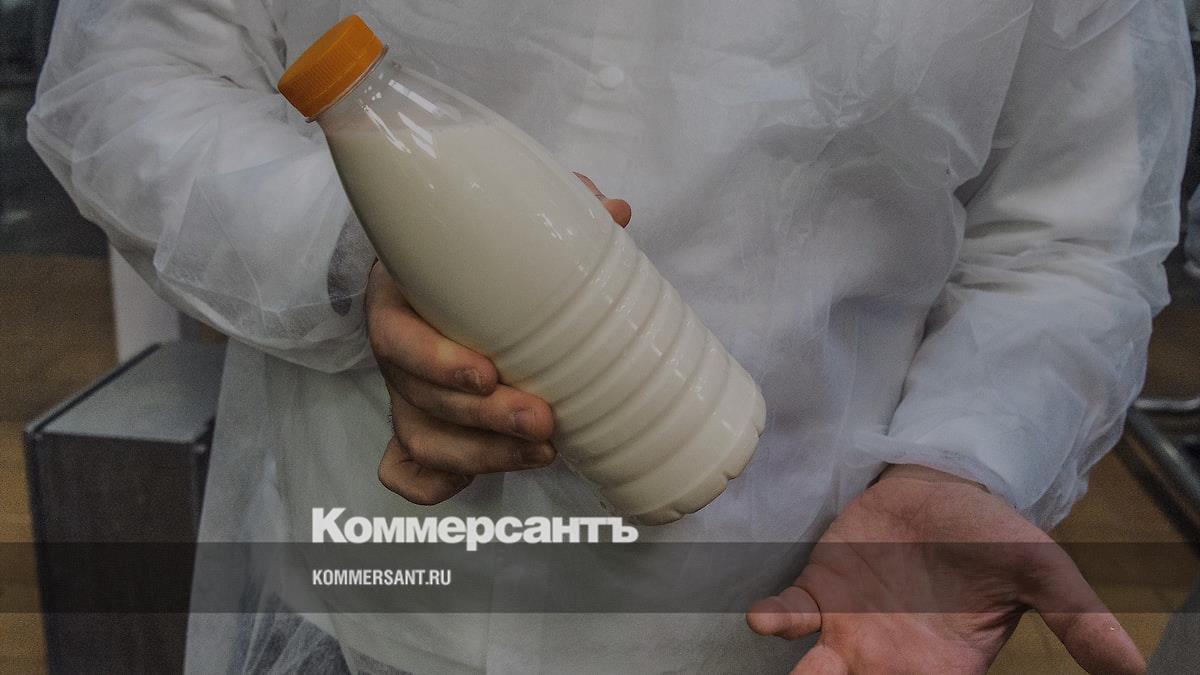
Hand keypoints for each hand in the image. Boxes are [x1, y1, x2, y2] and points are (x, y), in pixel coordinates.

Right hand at [366, 173, 631, 504]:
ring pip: (424, 439)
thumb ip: (556, 215)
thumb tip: (615, 212)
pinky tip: (475, 484)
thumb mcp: (507, 228)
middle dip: (484, 420)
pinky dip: (434, 484)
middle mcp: (398, 351)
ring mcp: (406, 393)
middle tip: (544, 420)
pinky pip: (409, 468)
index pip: (398, 338)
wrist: (448, 271)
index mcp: (403, 298)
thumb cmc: (479, 254)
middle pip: (420, 398)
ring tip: (544, 450)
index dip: (437, 363)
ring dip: (482, 455)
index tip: (489, 374)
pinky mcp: (419, 425)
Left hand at [746, 464, 1144, 673]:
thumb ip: (1079, 621)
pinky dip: (778, 621)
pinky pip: (793, 617)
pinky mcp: (821, 592)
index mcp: (947, 668)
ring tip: (807, 674)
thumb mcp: (1042, 573)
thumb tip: (1138, 668)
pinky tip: (766, 620)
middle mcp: (893, 660)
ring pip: (820, 670)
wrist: (944, 484)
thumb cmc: (992, 534)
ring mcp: (850, 630)